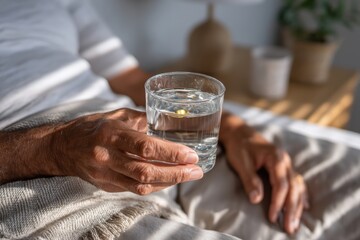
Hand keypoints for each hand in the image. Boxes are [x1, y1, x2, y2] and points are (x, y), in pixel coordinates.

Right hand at [51, 108, 202, 194]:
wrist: (63, 147)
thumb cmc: (92, 127)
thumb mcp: (117, 115)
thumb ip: (142, 119)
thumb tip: (168, 121)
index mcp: (111, 134)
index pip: (146, 147)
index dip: (171, 153)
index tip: (191, 155)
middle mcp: (107, 156)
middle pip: (147, 170)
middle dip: (176, 172)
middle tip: (197, 170)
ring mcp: (105, 174)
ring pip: (142, 184)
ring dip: (169, 182)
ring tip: (189, 175)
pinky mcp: (106, 185)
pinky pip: (135, 189)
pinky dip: (156, 185)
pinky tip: (170, 180)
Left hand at [220, 113, 308, 233]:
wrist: (240, 133)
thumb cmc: (239, 147)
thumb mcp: (241, 163)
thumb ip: (250, 180)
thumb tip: (256, 200)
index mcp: (275, 157)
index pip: (281, 184)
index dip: (278, 202)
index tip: (273, 217)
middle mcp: (285, 160)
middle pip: (293, 187)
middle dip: (292, 209)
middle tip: (289, 227)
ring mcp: (287, 163)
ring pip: (298, 186)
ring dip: (298, 205)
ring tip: (295, 223)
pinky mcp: (285, 167)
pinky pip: (297, 182)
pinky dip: (301, 195)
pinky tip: (304, 206)